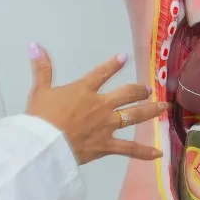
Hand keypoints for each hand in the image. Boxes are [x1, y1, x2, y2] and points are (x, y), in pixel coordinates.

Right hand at [24, 45, 165, 164]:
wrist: (44, 143)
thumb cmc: (41, 117)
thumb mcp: (39, 90)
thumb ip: (41, 68)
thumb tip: (35, 45)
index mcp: (84, 90)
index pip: (102, 73)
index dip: (114, 64)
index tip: (124, 57)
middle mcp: (101, 105)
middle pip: (126, 94)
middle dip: (139, 90)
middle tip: (148, 90)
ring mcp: (107, 125)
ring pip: (134, 116)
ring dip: (150, 111)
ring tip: (163, 108)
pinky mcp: (107, 145)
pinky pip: (129, 149)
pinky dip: (144, 152)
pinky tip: (159, 154)